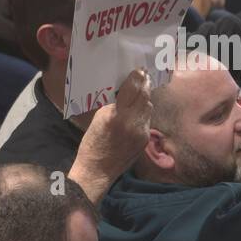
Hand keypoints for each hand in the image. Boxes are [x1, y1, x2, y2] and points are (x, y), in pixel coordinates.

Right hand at [70, 68, 152, 200]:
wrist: (98, 170)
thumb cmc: (93, 143)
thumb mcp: (99, 117)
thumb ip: (114, 104)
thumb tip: (125, 90)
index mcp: (116, 115)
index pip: (132, 89)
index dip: (138, 77)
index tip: (139, 70)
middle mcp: (132, 122)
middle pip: (145, 96)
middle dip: (144, 85)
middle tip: (144, 76)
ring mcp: (141, 132)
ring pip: (148, 108)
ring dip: (144, 100)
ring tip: (140, 94)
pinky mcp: (145, 140)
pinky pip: (147, 120)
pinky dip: (142, 114)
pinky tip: (135, 114)